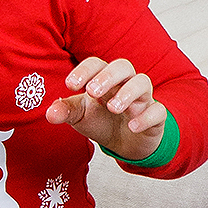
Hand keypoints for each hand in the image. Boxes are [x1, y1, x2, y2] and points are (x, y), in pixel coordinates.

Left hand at [46, 57, 166, 160]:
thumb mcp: (80, 116)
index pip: (96, 64)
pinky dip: (146, 117)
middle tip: (92, 91)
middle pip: (123, 66)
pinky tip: (133, 126)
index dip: (85, 70)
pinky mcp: (155, 117)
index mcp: (104, 79)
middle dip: (107, 76)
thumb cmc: (102, 120)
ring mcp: (142, 99)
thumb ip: (66, 111)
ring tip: (112, 107)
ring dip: (128, 92)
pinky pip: (158, 111)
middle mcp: (124, 83)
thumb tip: (50, 113)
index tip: (70, 84)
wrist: (125, 143)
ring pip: (142, 82)